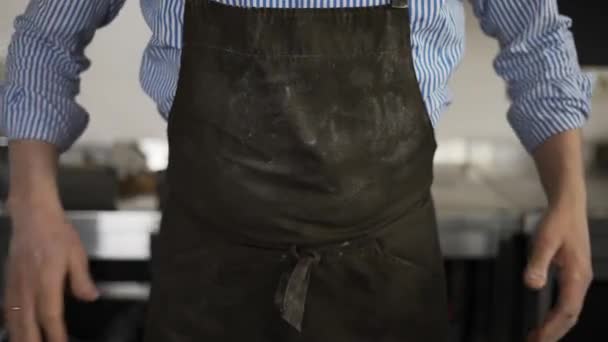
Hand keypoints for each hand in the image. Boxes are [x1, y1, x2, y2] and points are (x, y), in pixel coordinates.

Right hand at [4, 205, 97, 341]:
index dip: (55, 335)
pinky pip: (8, 308)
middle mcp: (27, 286)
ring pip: (14, 318)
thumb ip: (82, 279)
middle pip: (27, 324)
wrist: (33, 215)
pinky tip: (14, 328)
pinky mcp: (9, 281)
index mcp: (46, 281)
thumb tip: (91, 297)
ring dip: (20, 335)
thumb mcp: (77, 254)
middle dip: (33, 341)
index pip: (50, 315)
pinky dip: (10, 322)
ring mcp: (15, 285)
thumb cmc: (56, 232)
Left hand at [525, 205, 592, 341]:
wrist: (568, 205)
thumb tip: (532, 285)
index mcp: (577, 275)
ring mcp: (579, 278)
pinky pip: (568, 301)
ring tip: (536, 338)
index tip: (537, 340)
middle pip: (570, 315)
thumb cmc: (556, 221)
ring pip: (570, 310)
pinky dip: (556, 315)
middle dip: (553, 332)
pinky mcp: (574, 274)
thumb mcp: (544, 240)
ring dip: (555, 326)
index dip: (552, 328)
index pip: (566, 311)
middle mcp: (581, 280)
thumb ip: (538, 262)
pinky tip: (545, 319)